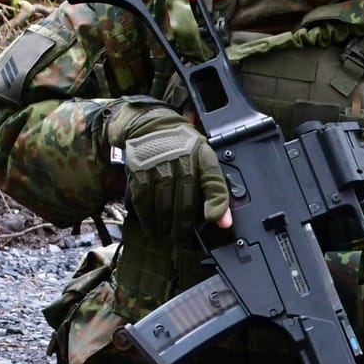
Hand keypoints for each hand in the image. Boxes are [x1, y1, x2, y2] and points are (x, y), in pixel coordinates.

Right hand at [105, 102, 230, 233]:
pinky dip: (147, 217)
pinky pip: (143, 201)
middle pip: (184, 204)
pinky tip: (151, 225)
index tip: (215, 221)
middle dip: (183, 226)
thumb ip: (216, 191)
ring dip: (164, 225)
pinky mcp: (139, 172)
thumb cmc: (184, 149)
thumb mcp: (205, 162)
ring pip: (163, 207)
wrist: (154, 126)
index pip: (213, 185)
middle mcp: (180, 163)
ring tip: (166, 233)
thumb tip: (224, 222)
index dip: (216, 205)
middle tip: (181, 237)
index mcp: (201, 159)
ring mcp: (158, 167)